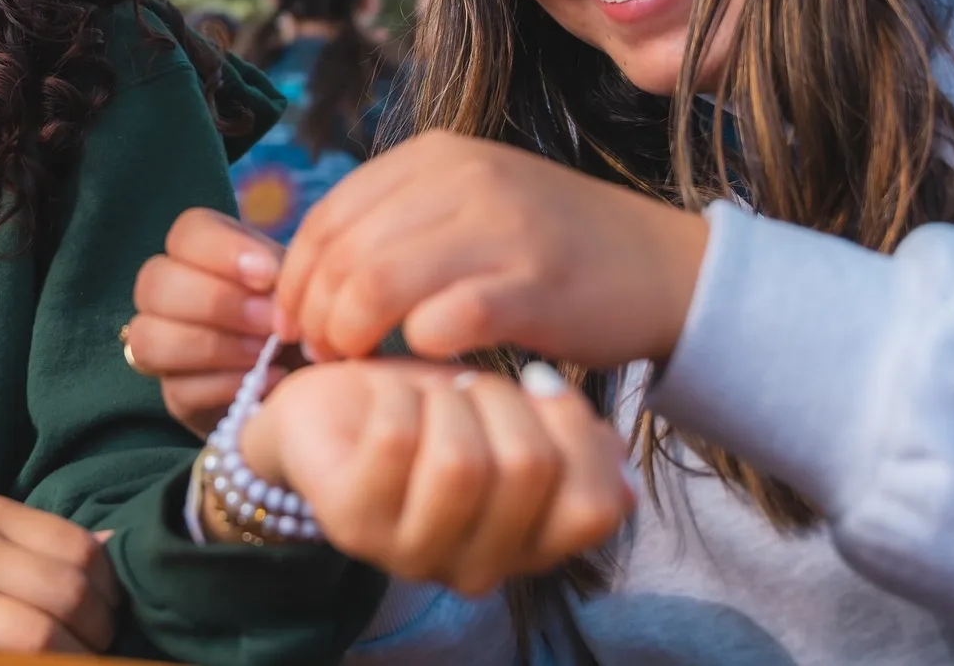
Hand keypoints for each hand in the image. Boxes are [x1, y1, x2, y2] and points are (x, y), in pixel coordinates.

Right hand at [0, 495, 118, 652]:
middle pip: (68, 593)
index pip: (81, 549)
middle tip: (96, 650)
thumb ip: (54, 552)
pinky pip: (9, 664)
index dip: (111, 593)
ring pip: (42, 636)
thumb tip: (117, 545)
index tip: (109, 616)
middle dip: (98, 633)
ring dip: (75, 660)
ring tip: (74, 663)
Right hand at [127, 209, 293, 434]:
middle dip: (217, 302)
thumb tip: (270, 286)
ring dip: (213, 345)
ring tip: (265, 353)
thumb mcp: (301, 288)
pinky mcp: (175, 395)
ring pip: (147, 337)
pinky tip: (267, 382)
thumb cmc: (303, 318)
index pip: (186, 232)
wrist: (314, 378)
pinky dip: (224, 386)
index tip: (269, 276)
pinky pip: (177, 389)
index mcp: (203, 252)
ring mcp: (164, 346)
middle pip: (154, 282)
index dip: (222, 251)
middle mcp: (169, 292)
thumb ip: (285, 276)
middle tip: (270, 321)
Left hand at [233, 360, 631, 594]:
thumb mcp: (512, 417)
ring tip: (431, 393)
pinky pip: (397, 438)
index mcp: (528, 548)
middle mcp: (475, 569)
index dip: (579, 431)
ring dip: (448, 400)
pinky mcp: (352, 522)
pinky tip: (385, 395)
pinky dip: (396, 394)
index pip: (594, 509)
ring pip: (461, 462)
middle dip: (503, 399)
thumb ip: (571, 444)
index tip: (541, 385)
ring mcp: (410, 553)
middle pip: (528, 469)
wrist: (333, 410)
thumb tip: (620, 460)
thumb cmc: (432, 412)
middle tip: (470, 383)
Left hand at [278, 131, 710, 367]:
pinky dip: (418, 348)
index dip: (295, 278)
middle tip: (324, 356)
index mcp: (435, 156)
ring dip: (354, 338)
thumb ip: (397, 223)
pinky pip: (441, 321)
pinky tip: (427, 360)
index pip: (328, 215)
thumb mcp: (469, 206)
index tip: (294, 324)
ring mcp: (500, 228)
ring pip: (377, 286)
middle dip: (316, 316)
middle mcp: (463, 179)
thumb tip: (305, 277)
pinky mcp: (532, 285)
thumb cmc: (552, 250)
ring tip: (361, 364)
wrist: (663, 267)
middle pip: (343, 255)